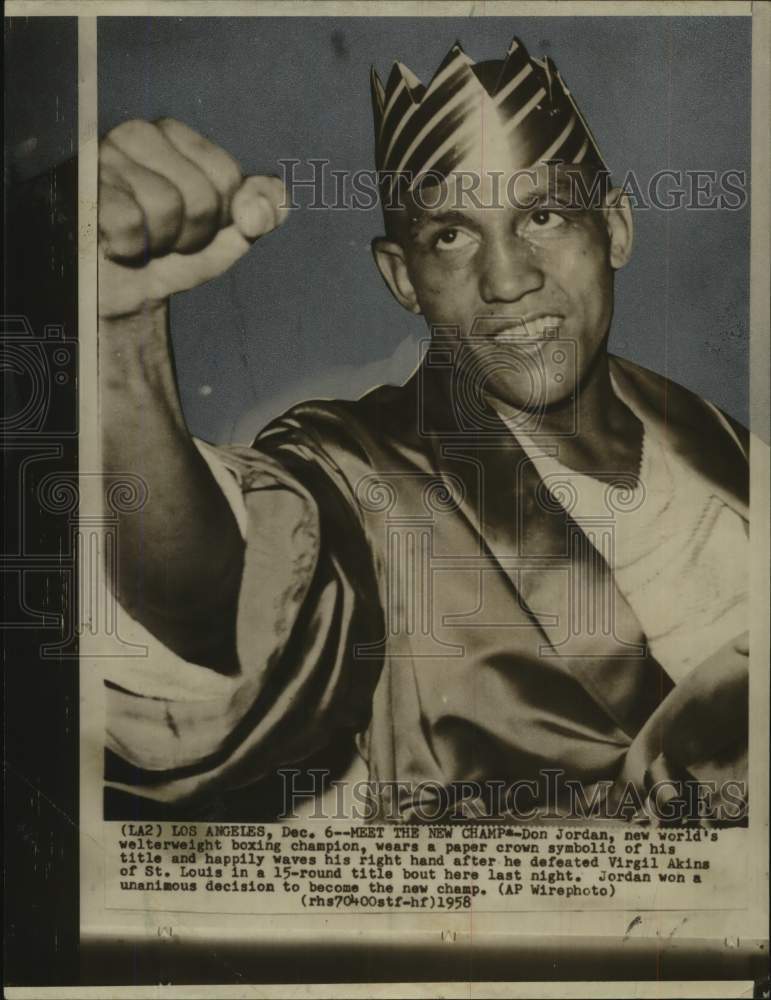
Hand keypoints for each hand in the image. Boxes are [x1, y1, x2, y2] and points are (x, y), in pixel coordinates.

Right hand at [98, 118, 286, 317]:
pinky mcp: (80, 188)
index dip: (220, 218)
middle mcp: (138, 134)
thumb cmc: (175, 252)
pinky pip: (130, 222)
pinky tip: (118, 244)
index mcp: (176, 136)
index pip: (227, 178)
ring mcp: (104, 157)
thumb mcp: (230, 234)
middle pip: (200, 195)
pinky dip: (132, 248)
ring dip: (162, 243)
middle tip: (168, 239)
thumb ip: (264, 211)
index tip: (195, 226)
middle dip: (193, 235)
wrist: (127, 290)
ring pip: (165, 208)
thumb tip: (258, 210)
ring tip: (145, 241)